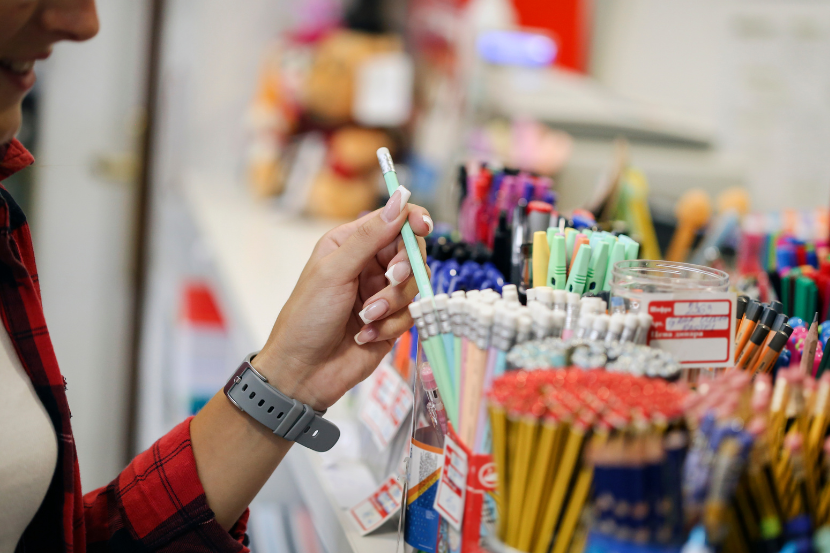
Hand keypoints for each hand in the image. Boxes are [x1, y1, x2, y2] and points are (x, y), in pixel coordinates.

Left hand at [252, 188, 431, 410]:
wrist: (303, 372)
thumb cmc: (307, 317)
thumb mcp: (335, 271)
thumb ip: (370, 236)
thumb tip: (400, 199)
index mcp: (351, 244)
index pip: (392, 221)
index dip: (412, 221)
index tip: (423, 227)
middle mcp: (369, 266)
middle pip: (411, 253)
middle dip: (404, 268)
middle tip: (391, 279)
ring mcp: (382, 294)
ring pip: (414, 285)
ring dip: (392, 303)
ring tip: (366, 317)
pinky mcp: (391, 321)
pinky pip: (410, 315)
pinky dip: (390, 325)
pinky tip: (364, 335)